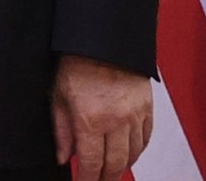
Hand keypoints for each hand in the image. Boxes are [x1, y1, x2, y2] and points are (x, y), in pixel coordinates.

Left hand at [50, 54, 151, 180]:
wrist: (103, 39)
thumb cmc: (77, 62)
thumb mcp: (58, 96)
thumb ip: (61, 131)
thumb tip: (64, 156)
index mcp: (90, 120)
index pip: (91, 163)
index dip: (88, 179)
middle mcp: (116, 121)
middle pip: (115, 164)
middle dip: (106, 178)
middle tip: (98, 180)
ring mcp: (135, 115)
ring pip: (133, 154)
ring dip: (122, 166)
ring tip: (111, 170)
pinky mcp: (147, 107)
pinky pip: (146, 138)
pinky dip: (138, 150)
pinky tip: (128, 153)